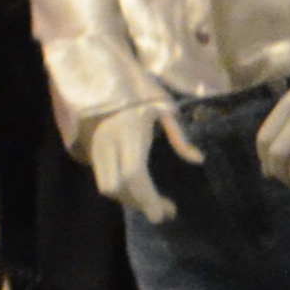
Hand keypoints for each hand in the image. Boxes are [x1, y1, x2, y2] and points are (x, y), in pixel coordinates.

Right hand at [81, 101, 199, 223]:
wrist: (102, 75)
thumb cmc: (139, 89)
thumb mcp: (165, 108)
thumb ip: (179, 136)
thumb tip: (198, 159)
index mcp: (128, 133)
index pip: (134, 174)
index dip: (147, 198)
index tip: (163, 215)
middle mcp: (107, 143)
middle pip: (116, 187)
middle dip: (139, 203)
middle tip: (166, 210)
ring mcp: (95, 147)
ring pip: (106, 186)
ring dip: (130, 199)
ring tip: (155, 203)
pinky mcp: (91, 148)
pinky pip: (102, 178)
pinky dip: (121, 190)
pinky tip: (140, 190)